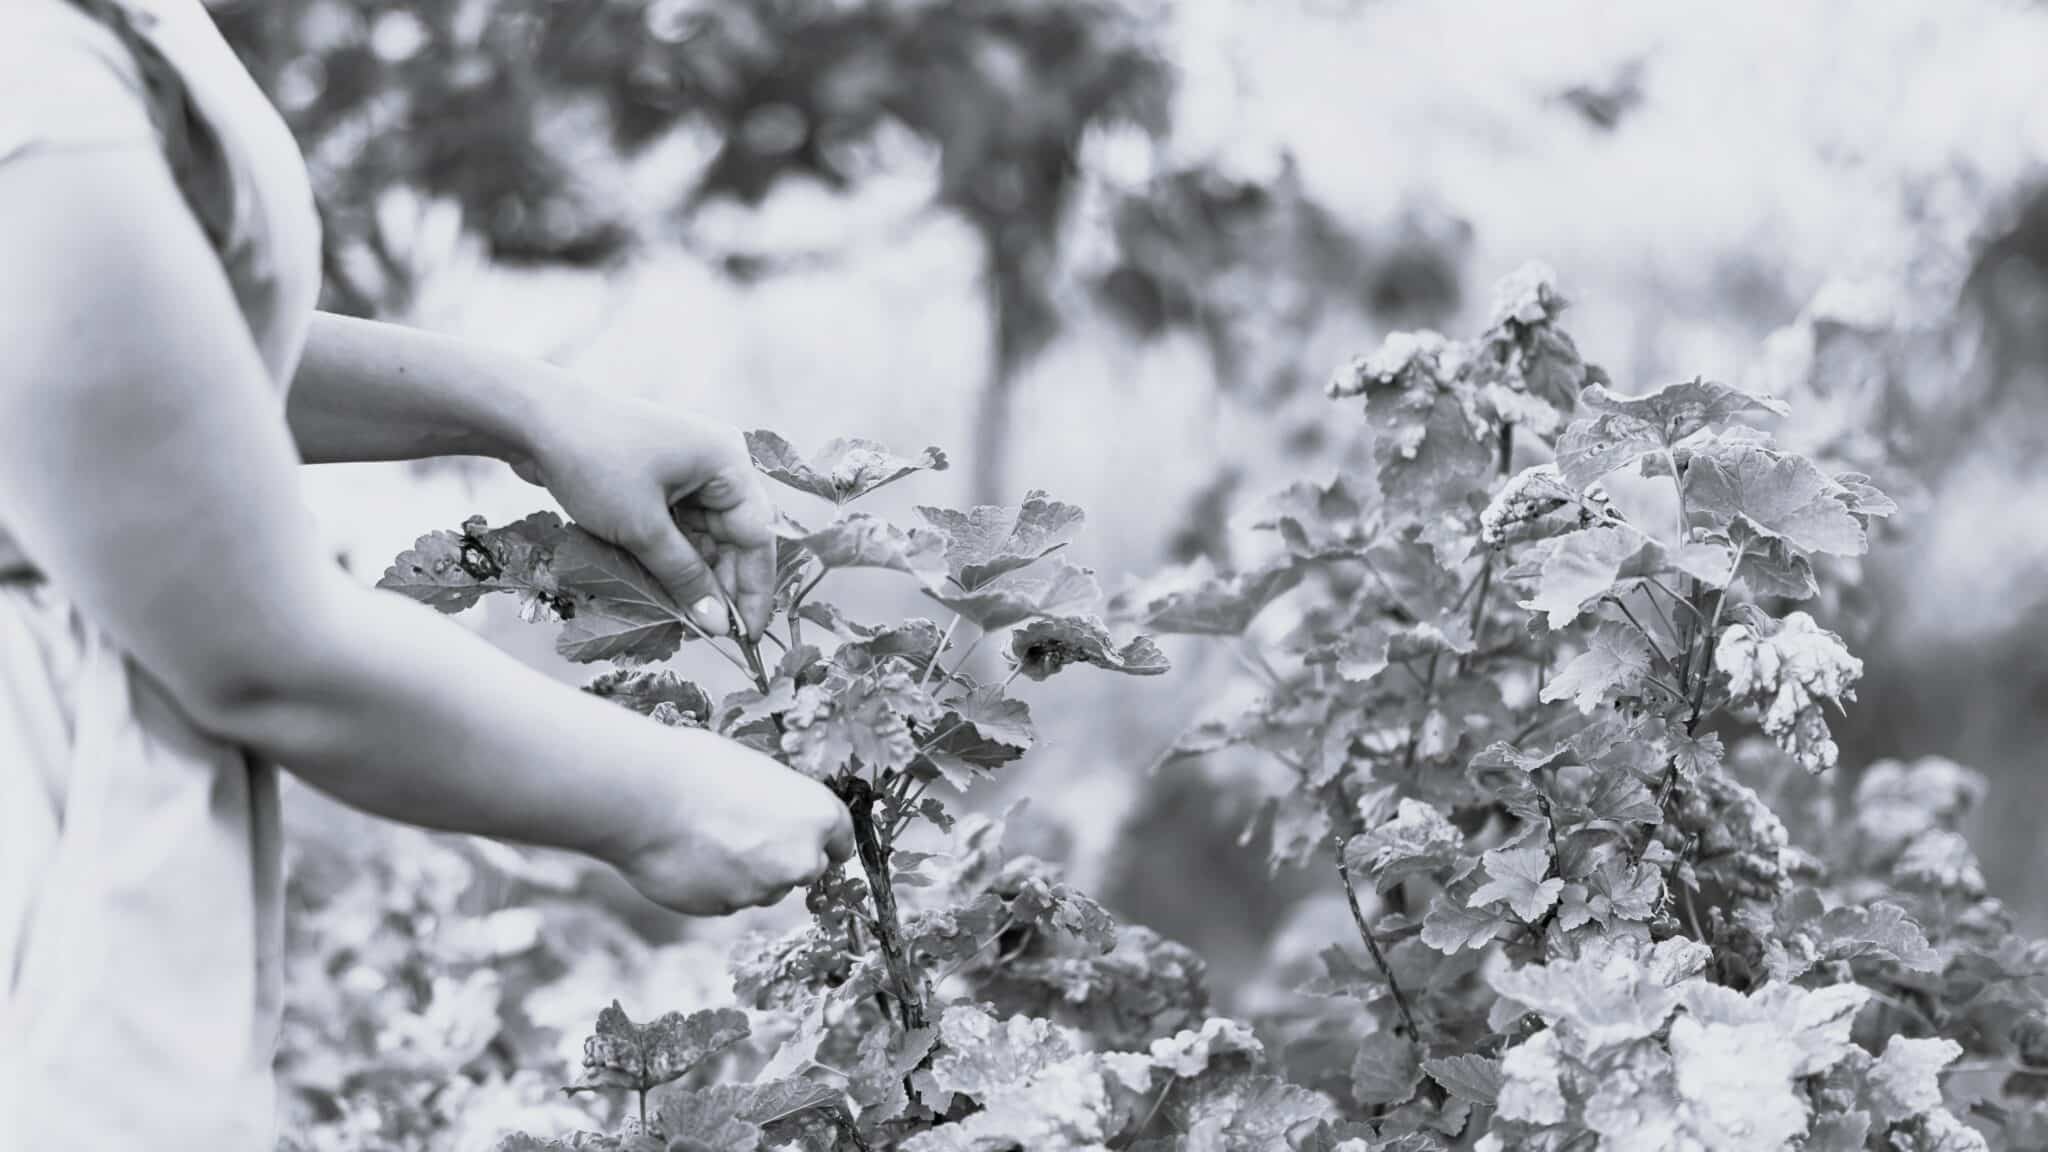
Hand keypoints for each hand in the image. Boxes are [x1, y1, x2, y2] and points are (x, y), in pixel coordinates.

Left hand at [512, 383, 776, 638]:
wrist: (532, 419)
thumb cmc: (595, 463)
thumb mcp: (642, 528)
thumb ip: (685, 578)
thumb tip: (718, 624)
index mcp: (726, 462)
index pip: (757, 535)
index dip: (755, 589)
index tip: (748, 635)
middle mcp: (715, 462)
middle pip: (733, 536)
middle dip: (723, 584)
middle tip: (712, 630)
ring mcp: (686, 469)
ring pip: (705, 535)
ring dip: (696, 574)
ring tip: (686, 615)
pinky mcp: (658, 478)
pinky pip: (679, 525)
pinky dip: (674, 556)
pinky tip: (666, 588)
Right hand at [609, 730, 855, 916]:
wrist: (646, 798)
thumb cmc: (698, 769)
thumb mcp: (756, 772)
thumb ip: (780, 804)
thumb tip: (777, 815)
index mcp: (818, 814)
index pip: (841, 840)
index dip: (824, 841)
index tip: (811, 842)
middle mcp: (801, 858)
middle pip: (807, 869)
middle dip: (783, 859)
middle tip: (745, 836)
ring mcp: (765, 889)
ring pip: (765, 889)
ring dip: (746, 874)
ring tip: (706, 840)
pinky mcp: (728, 910)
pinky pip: (728, 900)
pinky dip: (714, 886)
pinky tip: (690, 858)